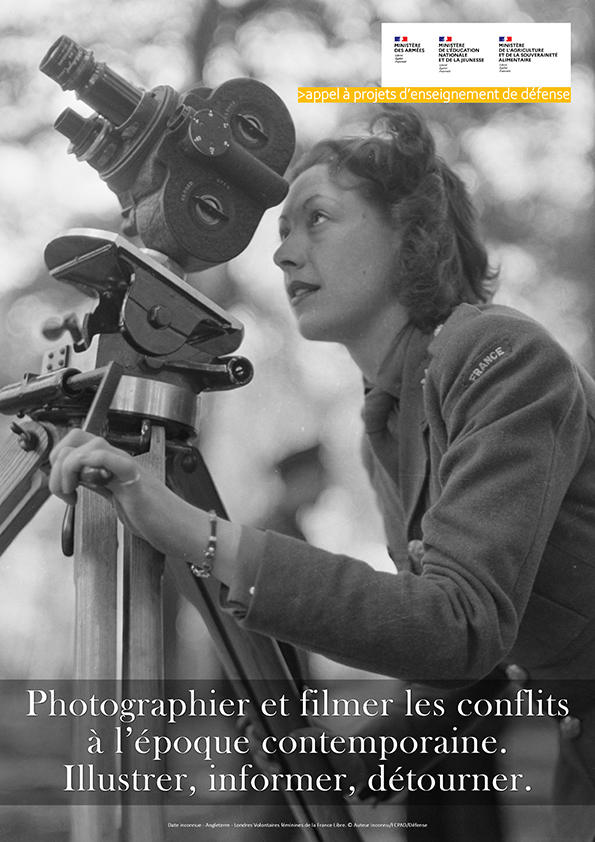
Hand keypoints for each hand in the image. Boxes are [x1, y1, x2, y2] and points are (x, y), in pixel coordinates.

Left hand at [48, 429, 203, 558]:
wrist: (182, 530)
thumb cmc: (157, 518)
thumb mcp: (118, 500)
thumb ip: (99, 485)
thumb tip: (78, 477)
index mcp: (113, 464)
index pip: (77, 442)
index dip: (59, 460)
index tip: (62, 488)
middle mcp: (118, 460)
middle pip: (77, 436)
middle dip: (58, 462)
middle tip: (63, 490)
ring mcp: (126, 467)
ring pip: (88, 445)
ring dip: (68, 469)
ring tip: (71, 494)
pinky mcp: (134, 479)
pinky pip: (106, 458)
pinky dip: (86, 467)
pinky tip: (84, 491)